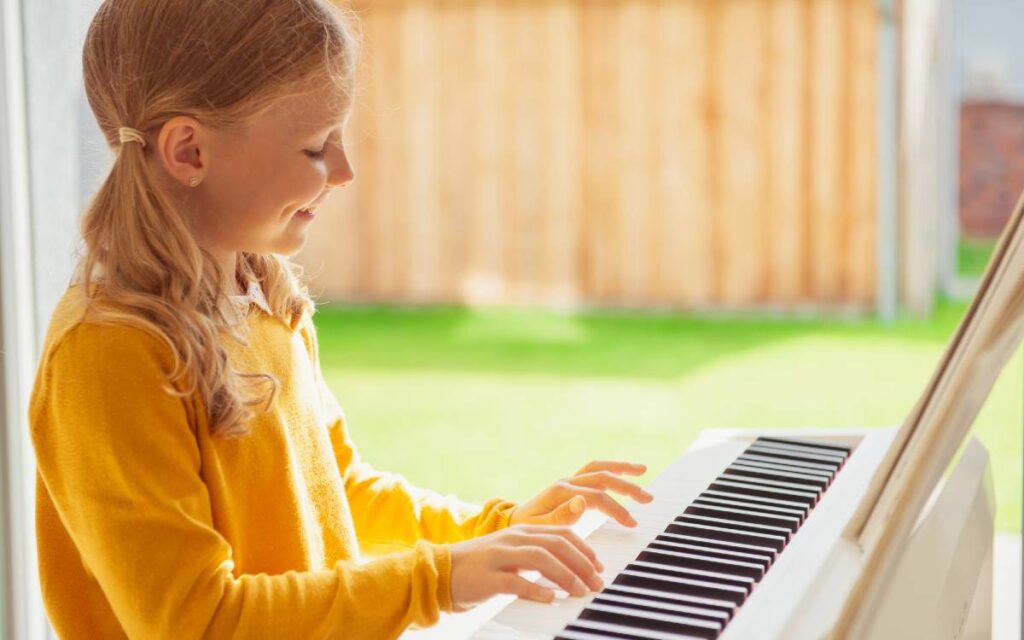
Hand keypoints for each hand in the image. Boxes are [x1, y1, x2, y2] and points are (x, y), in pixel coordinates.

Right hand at [449, 524, 604, 610]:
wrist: (442, 571)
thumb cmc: (484, 566)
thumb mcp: (514, 553)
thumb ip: (539, 553)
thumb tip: (571, 565)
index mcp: (523, 530)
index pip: (562, 533)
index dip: (585, 550)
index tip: (599, 567)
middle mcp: (514, 538)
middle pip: (556, 544)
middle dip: (582, 563)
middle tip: (596, 583)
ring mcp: (500, 555)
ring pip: (540, 558)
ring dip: (565, 575)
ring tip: (580, 591)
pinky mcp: (488, 576)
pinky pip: (516, 581)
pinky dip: (536, 589)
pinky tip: (550, 598)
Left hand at [509, 460, 653, 527]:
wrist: (514, 521)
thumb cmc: (527, 528)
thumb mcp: (539, 527)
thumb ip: (561, 516)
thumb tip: (583, 501)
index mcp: (560, 492)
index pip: (596, 497)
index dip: (616, 508)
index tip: (632, 523)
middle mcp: (566, 481)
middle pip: (601, 477)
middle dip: (626, 486)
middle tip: (648, 498)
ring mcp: (569, 481)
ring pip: (599, 469)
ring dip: (621, 469)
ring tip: (643, 470)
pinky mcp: (572, 484)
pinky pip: (595, 472)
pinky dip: (612, 470)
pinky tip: (626, 473)